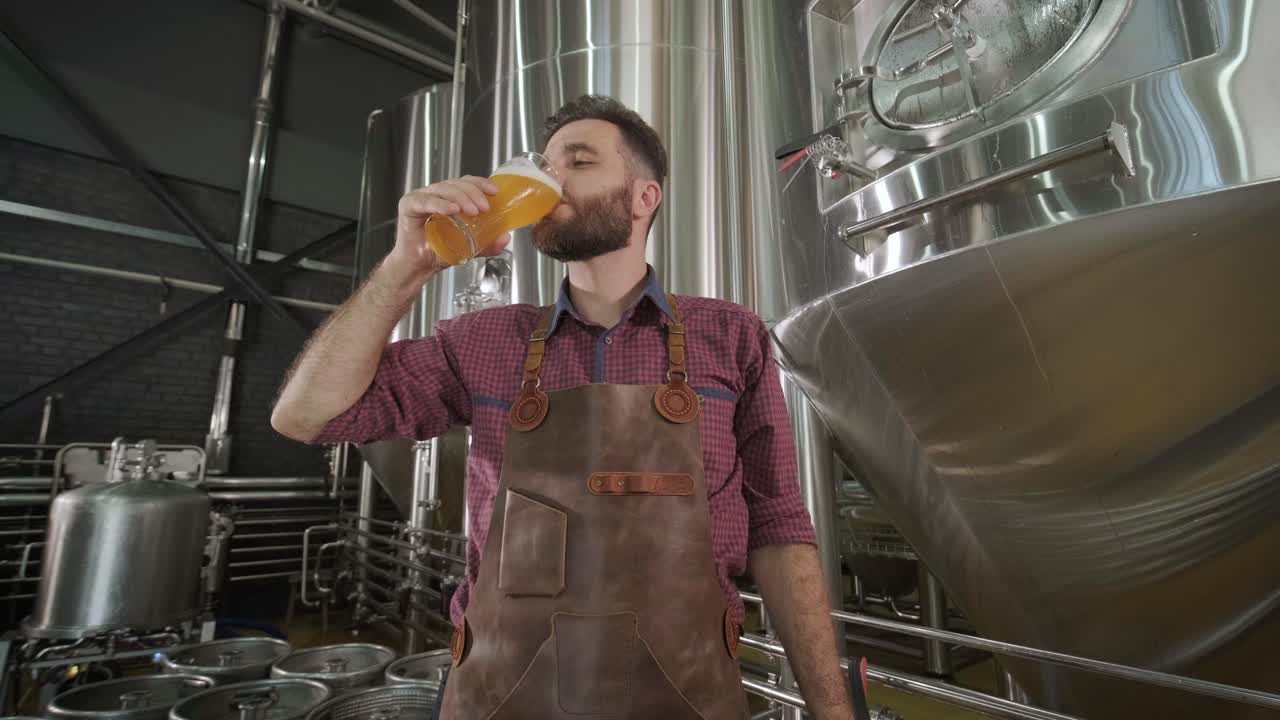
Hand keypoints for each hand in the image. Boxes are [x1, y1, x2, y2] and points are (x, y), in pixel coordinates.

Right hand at [389, 176, 507, 273]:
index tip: (494, 192)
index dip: (481, 183)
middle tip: (484, 207)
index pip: (466, 182)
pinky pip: (424, 201)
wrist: (419, 267)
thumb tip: (505, 238)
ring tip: (472, 210)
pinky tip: (451, 210)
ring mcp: (421, 198)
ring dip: (460, 198)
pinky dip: (439, 204)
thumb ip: (487, 243)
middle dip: (473, 193)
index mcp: (449, 198)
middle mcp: (435, 194)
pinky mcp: (408, 206)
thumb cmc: (438, 252)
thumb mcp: (469, 247)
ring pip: (443, 189)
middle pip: (456, 184)